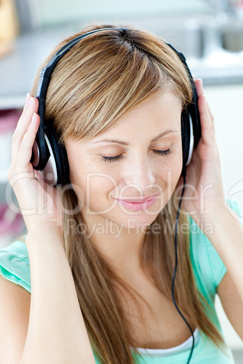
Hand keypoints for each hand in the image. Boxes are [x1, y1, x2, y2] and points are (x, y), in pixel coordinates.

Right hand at [8, 94, 63, 234]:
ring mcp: (17, 170)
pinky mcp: (19, 173)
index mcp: (28, 169)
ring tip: (33, 101)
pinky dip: (29, 132)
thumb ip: (56, 166)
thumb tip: (64, 151)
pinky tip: (35, 119)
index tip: (39, 109)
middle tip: (33, 98)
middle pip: (22, 136)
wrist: (49, 225)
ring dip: (28, 119)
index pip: (29, 141)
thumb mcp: (57, 181)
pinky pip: (24, 148)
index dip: (33, 124)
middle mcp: (20, 168)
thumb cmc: (54, 208)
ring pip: (21, 138)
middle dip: (28, 116)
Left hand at [176, 79, 227, 223]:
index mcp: (193, 156)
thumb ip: (167, 170)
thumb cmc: (192, 199)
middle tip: (186, 86)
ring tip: (196, 84)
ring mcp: (208, 149)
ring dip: (201, 101)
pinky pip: (208, 128)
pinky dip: (205, 112)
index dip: (184, 115)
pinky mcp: (212, 151)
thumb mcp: (175, 180)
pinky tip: (201, 98)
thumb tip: (151, 164)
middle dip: (193, 104)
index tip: (174, 102)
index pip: (188, 130)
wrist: (205, 211)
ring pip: (205, 119)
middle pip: (197, 120)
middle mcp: (201, 149)